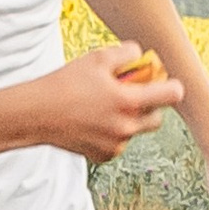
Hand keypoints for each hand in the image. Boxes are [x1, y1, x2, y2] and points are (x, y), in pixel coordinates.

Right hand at [38, 43, 185, 161]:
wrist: (36, 114)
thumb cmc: (65, 83)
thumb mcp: (97, 58)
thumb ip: (126, 53)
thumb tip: (140, 54)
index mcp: (129, 101)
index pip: (172, 95)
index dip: (172, 86)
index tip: (165, 83)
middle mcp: (126, 126)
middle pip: (157, 119)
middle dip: (150, 107)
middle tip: (132, 94)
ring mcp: (116, 144)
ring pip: (135, 131)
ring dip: (128, 120)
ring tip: (104, 107)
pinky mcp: (103, 156)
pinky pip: (118, 144)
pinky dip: (112, 134)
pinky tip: (93, 122)